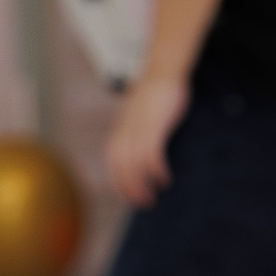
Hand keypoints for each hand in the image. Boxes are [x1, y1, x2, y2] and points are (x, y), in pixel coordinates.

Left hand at [105, 73, 190, 208]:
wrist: (162, 72)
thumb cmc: (154, 97)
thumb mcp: (140, 117)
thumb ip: (137, 134)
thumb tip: (140, 153)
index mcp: (119, 131)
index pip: (112, 164)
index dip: (119, 183)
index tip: (129, 199)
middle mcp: (124, 132)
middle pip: (120, 167)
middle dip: (129, 189)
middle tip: (143, 203)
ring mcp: (138, 129)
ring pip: (133, 164)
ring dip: (140, 184)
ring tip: (151, 197)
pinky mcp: (154, 125)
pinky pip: (150, 154)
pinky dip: (155, 170)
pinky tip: (163, 179)